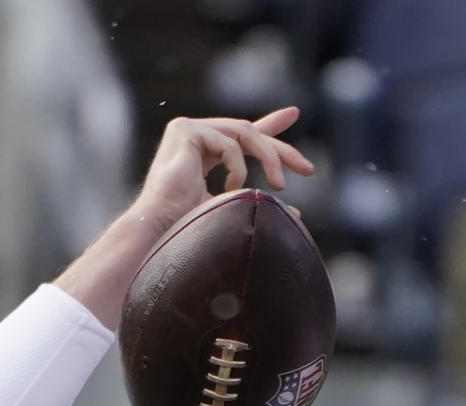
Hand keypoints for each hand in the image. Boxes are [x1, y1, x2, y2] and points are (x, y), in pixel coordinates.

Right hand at [133, 108, 313, 237]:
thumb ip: (258, 203)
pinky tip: (231, 187)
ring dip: (268, 159)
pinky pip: (229, 143)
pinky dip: (237, 167)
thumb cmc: (185, 229)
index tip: (294, 114)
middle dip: (280, 150)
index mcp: (202, 152)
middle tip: (308, 169)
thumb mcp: (231, 210)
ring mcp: (188, 129)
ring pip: (244, 133)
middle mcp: (194, 135)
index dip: (270, 126)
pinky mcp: (186, 130)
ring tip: (280, 186)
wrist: (157, 231)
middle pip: (248, 131)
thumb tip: (297, 212)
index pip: (242, 134)